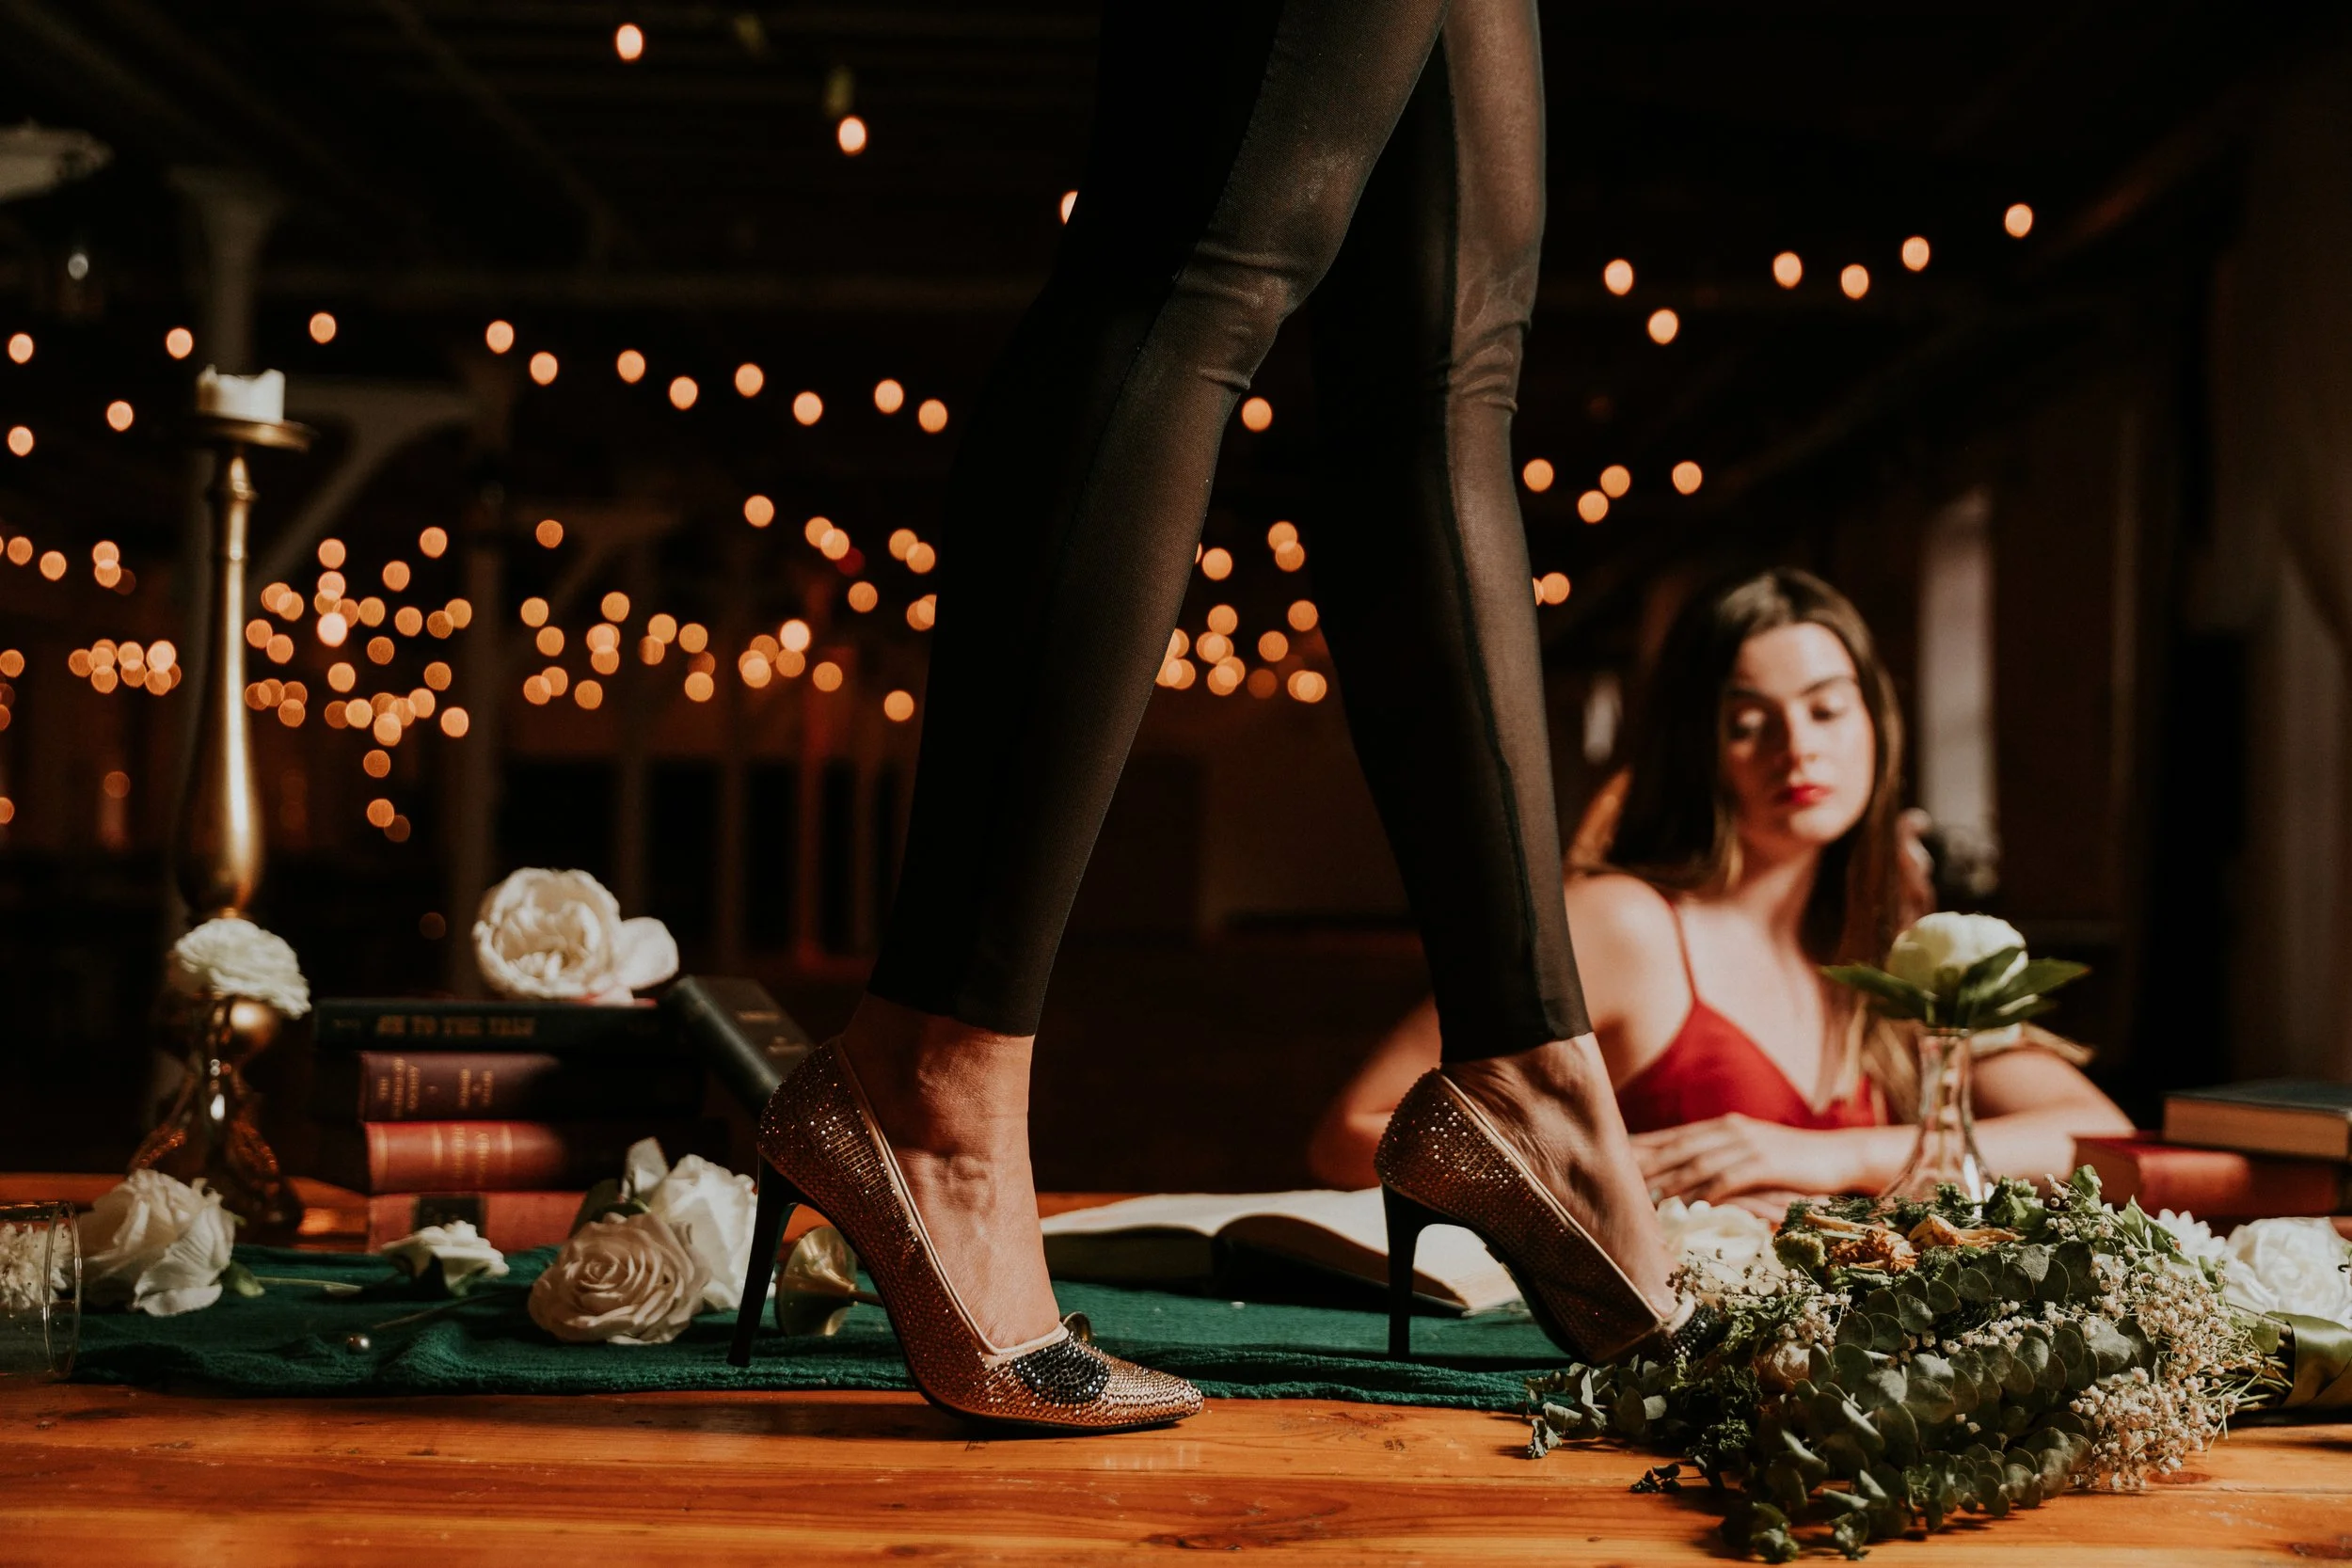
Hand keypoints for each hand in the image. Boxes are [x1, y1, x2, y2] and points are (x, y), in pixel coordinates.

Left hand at [1629, 1114, 1853, 1204]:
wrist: (1838, 1157)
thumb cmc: (1793, 1162)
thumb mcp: (1753, 1153)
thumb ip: (1722, 1158)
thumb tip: (1688, 1174)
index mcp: (1724, 1126)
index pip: (1673, 1136)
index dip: (1642, 1148)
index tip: (1613, 1159)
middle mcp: (1730, 1130)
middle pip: (1677, 1147)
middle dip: (1645, 1164)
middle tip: (1616, 1181)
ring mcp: (1747, 1145)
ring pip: (1696, 1162)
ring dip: (1668, 1181)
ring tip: (1642, 1198)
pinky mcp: (1765, 1163)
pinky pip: (1727, 1178)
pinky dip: (1704, 1192)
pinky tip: (1687, 1206)